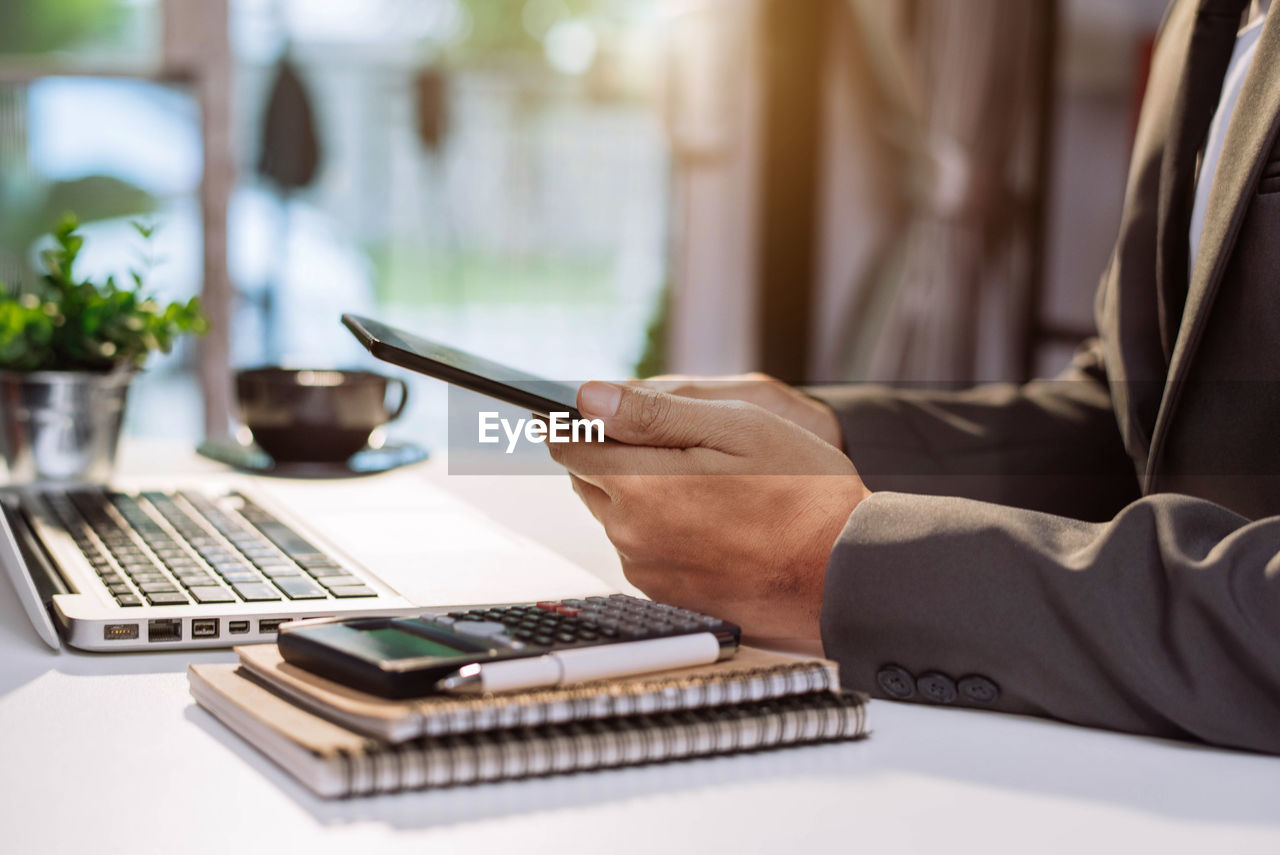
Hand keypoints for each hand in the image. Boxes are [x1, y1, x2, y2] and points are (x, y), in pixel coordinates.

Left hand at [549, 381, 869, 641]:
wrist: (842, 572)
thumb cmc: (802, 494)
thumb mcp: (735, 427)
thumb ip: (652, 413)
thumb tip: (588, 399)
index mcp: (641, 486)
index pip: (569, 444)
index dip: (580, 420)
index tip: (595, 410)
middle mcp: (632, 535)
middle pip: (590, 479)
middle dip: (615, 454)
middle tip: (675, 443)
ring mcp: (648, 570)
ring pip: (616, 515)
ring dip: (640, 492)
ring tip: (705, 482)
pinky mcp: (667, 594)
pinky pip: (643, 548)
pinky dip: (661, 528)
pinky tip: (710, 518)